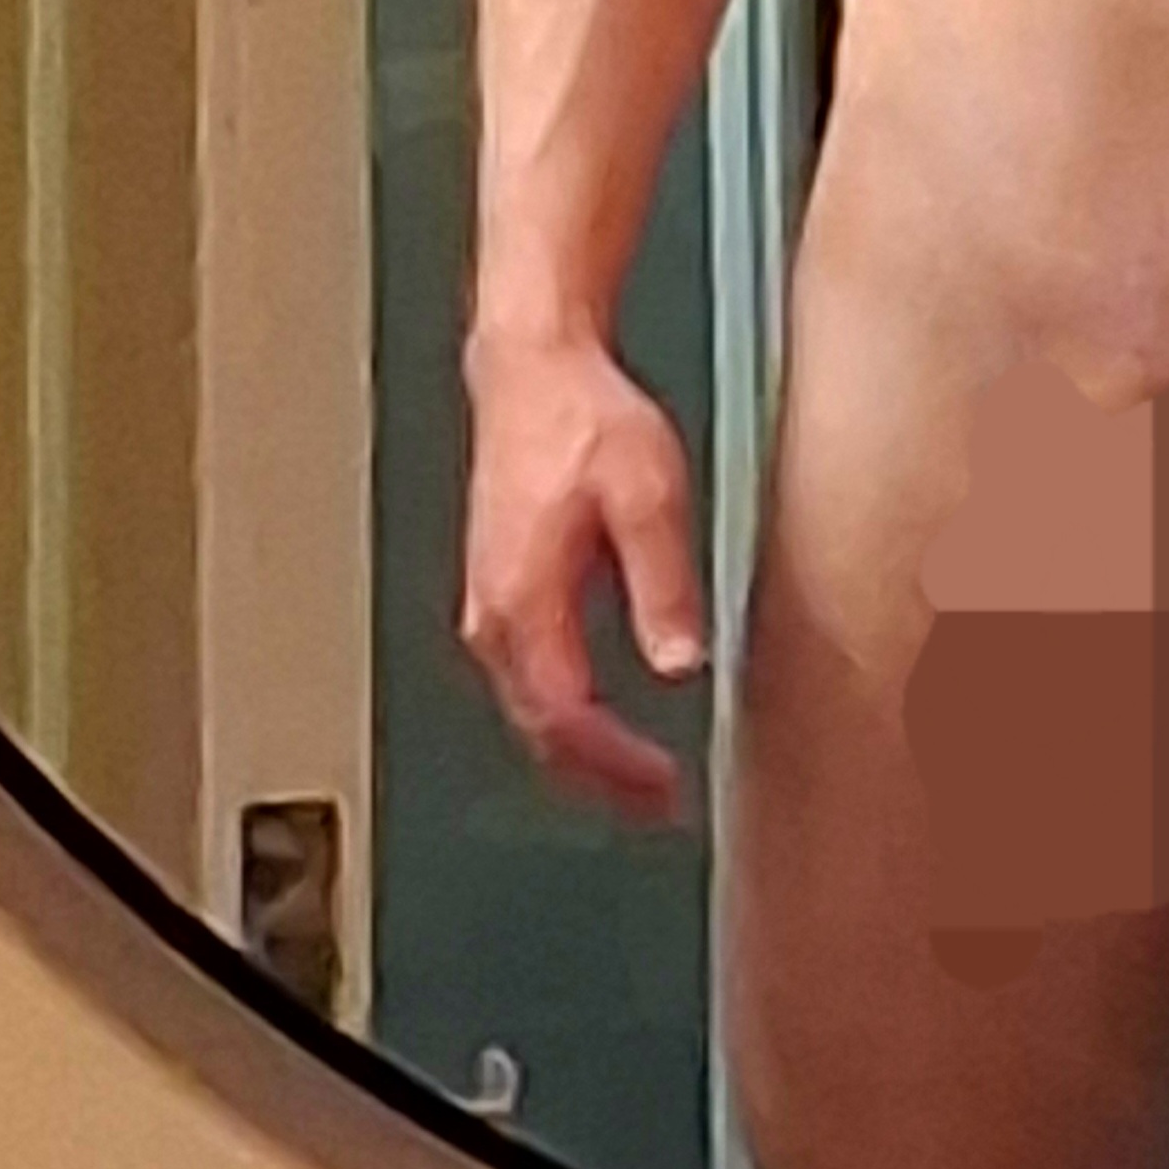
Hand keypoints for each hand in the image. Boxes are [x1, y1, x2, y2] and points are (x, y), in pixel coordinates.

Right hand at [459, 328, 705, 821]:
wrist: (532, 361)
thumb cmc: (580, 413)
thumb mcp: (648, 495)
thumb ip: (662, 586)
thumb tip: (679, 663)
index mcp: (525, 599)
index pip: (565, 717)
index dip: (614, 767)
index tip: (662, 790)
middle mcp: (495, 609)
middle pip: (538, 727)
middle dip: (597, 778)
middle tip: (656, 807)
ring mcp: (490, 598)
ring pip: (526, 705)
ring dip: (577, 750)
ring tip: (633, 776)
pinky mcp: (498, 582)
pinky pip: (525, 673)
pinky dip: (562, 709)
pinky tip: (597, 715)